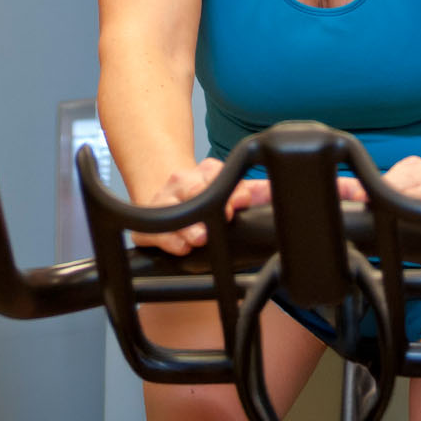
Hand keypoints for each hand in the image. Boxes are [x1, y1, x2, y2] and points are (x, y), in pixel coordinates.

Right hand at [131, 159, 275, 256]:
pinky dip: (164, 239)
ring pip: (170, 211)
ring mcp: (161, 203)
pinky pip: (150, 232)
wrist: (163, 199)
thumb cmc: (201, 196)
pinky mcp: (144, 226)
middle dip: (203, 202)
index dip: (231, 190)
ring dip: (185, 225)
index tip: (243, 200)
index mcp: (205, 174)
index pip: (218, 176)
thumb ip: (254, 192)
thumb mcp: (227, 190)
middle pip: (191, 189)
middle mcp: (181, 184)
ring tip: (197, 238)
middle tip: (221, 217)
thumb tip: (276, 189)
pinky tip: (179, 246)